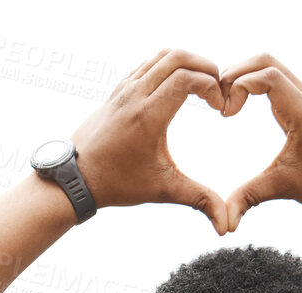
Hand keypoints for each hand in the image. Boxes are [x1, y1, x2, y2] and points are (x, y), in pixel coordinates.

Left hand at [69, 48, 227, 232]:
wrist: (75, 178)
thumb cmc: (117, 184)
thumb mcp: (162, 190)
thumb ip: (199, 201)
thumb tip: (226, 227)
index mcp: (148, 115)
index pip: (187, 77)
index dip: (212, 86)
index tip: (219, 108)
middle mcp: (134, 95)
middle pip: (177, 56)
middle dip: (205, 66)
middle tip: (216, 89)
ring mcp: (123, 89)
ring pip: (161, 56)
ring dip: (187, 62)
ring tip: (201, 86)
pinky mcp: (117, 90)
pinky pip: (146, 64)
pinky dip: (168, 66)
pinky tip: (178, 89)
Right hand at [219, 55, 301, 230]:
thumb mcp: (285, 189)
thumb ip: (250, 198)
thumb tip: (223, 224)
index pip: (266, 75)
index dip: (238, 86)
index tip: (226, 114)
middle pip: (265, 60)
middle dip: (235, 73)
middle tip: (218, 101)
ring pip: (271, 65)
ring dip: (244, 77)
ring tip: (226, 104)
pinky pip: (276, 78)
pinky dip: (254, 83)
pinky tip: (241, 106)